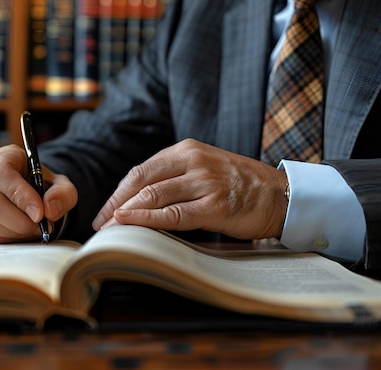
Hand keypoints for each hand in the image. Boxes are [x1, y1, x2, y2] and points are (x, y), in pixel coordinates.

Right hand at [0, 145, 77, 242]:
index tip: (40, 213)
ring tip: (37, 228)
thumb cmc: (43, 185)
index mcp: (4, 159)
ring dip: (17, 231)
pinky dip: (13, 239)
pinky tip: (27, 232)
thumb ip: (63, 193)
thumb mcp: (60, 184)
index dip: (19, 195)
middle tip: (41, 225)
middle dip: (19, 220)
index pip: (0, 174)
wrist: (33, 196)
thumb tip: (50, 209)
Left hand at [92, 139, 287, 240]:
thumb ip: (176, 176)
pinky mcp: (215, 205)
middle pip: (141, 181)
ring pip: (153, 195)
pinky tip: (131, 224)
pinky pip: (174, 214)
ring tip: (110, 229)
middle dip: (116, 203)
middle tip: (100, 223)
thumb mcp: (204, 168)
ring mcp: (204, 182)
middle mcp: (193, 161)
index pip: (141, 170)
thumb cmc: (239, 185)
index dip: (119, 192)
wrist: (280, 195)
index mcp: (186, 150)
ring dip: (126, 213)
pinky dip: (148, 220)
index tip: (106, 209)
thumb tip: (139, 200)